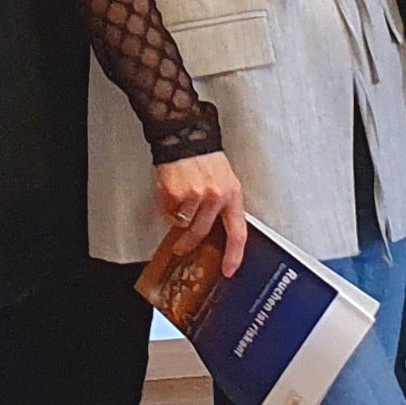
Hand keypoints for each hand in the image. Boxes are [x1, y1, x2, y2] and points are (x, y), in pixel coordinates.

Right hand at [153, 150, 249, 274]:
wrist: (186, 134)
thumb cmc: (205, 157)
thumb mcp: (225, 180)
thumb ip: (223, 204)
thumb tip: (218, 231)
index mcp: (232, 194)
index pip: (238, 232)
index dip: (234, 255)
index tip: (229, 269)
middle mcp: (215, 196)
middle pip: (202, 232)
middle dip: (190, 244)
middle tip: (183, 247)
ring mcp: (195, 195)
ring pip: (183, 224)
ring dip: (178, 220)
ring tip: (177, 207)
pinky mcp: (175, 193)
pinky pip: (169, 212)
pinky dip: (167, 208)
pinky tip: (171, 195)